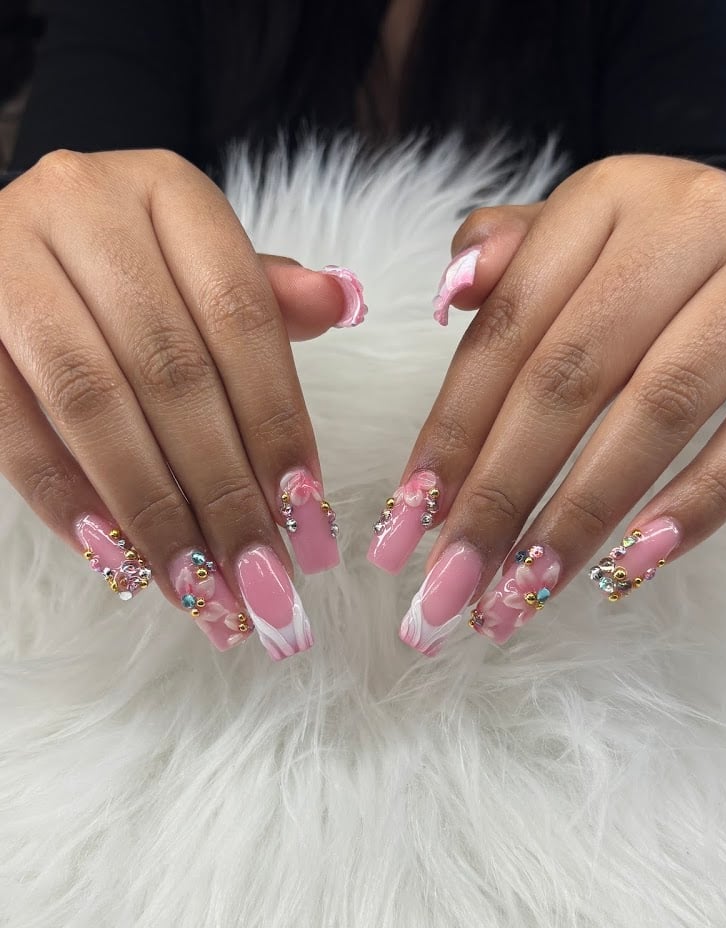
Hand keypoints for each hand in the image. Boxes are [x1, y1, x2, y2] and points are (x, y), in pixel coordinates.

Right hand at [0, 149, 365, 656]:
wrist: (12, 242)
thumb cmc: (125, 264)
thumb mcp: (198, 262)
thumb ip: (264, 295)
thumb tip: (342, 302)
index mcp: (167, 190)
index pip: (241, 317)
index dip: (277, 422)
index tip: (306, 515)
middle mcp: (84, 205)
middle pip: (172, 370)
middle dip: (224, 490)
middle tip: (261, 580)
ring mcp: (7, 258)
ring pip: (93, 402)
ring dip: (153, 510)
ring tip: (199, 590)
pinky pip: (13, 427)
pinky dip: (67, 500)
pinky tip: (119, 559)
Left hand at [368, 154, 725, 653]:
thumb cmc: (661, 252)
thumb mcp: (585, 232)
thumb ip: (512, 260)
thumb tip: (452, 293)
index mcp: (605, 201)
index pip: (506, 331)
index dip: (452, 433)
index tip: (405, 523)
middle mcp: (681, 229)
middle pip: (566, 378)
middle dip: (498, 495)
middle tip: (446, 588)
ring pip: (654, 413)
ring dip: (578, 517)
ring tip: (520, 596)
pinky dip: (690, 508)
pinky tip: (627, 568)